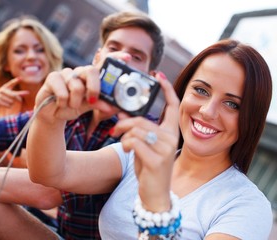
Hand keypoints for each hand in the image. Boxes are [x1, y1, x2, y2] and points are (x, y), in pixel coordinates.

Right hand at [0, 78, 29, 109]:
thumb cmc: (4, 96)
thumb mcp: (10, 93)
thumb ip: (19, 93)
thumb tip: (28, 92)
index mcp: (5, 87)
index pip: (11, 83)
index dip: (15, 81)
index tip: (20, 78)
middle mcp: (2, 90)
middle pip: (14, 95)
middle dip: (18, 99)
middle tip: (21, 101)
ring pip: (11, 101)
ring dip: (12, 103)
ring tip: (9, 102)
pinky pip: (7, 105)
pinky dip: (9, 106)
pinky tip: (8, 106)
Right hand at [34, 66, 114, 122]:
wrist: (52, 116)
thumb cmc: (71, 107)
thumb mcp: (88, 107)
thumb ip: (100, 104)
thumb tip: (112, 106)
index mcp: (90, 77)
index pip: (103, 63)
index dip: (115, 58)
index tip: (128, 57)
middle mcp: (79, 72)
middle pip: (91, 71)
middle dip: (94, 88)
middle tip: (92, 100)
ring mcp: (66, 73)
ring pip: (77, 85)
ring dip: (75, 102)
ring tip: (71, 105)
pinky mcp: (53, 77)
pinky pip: (63, 91)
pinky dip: (63, 102)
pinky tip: (60, 104)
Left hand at [111, 72, 179, 211]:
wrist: (155, 194)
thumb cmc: (149, 167)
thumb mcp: (144, 145)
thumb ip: (137, 130)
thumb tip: (122, 115)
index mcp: (171, 132)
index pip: (172, 106)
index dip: (166, 89)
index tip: (157, 75)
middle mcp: (172, 138)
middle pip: (142, 119)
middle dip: (124, 123)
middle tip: (115, 128)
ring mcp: (166, 149)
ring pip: (136, 130)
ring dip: (123, 136)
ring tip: (123, 143)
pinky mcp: (156, 159)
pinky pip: (133, 142)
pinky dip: (125, 144)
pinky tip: (127, 150)